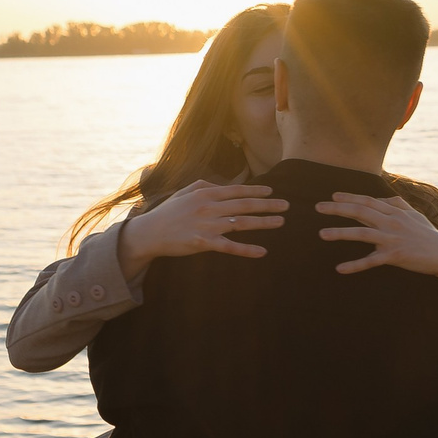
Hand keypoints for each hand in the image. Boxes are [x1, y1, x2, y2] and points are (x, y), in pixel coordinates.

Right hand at [117, 182, 287, 276]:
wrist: (149, 233)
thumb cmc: (169, 212)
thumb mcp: (185, 192)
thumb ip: (206, 186)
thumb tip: (224, 186)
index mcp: (205, 193)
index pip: (237, 190)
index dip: (256, 190)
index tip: (272, 191)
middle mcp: (209, 207)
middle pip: (244, 205)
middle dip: (268, 204)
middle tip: (287, 205)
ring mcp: (207, 225)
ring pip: (242, 223)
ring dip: (264, 223)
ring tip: (281, 222)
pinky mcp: (204, 243)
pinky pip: (230, 247)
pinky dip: (247, 250)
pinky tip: (262, 251)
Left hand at [315, 192, 437, 277]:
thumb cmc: (427, 233)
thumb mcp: (414, 214)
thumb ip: (397, 204)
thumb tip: (381, 198)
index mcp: (395, 211)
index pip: (368, 201)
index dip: (349, 197)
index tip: (332, 196)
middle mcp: (392, 222)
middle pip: (360, 212)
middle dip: (337, 209)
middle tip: (318, 207)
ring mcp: (392, 239)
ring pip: (362, 234)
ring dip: (340, 233)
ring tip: (321, 234)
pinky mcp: (395, 256)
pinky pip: (370, 261)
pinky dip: (355, 265)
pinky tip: (340, 268)